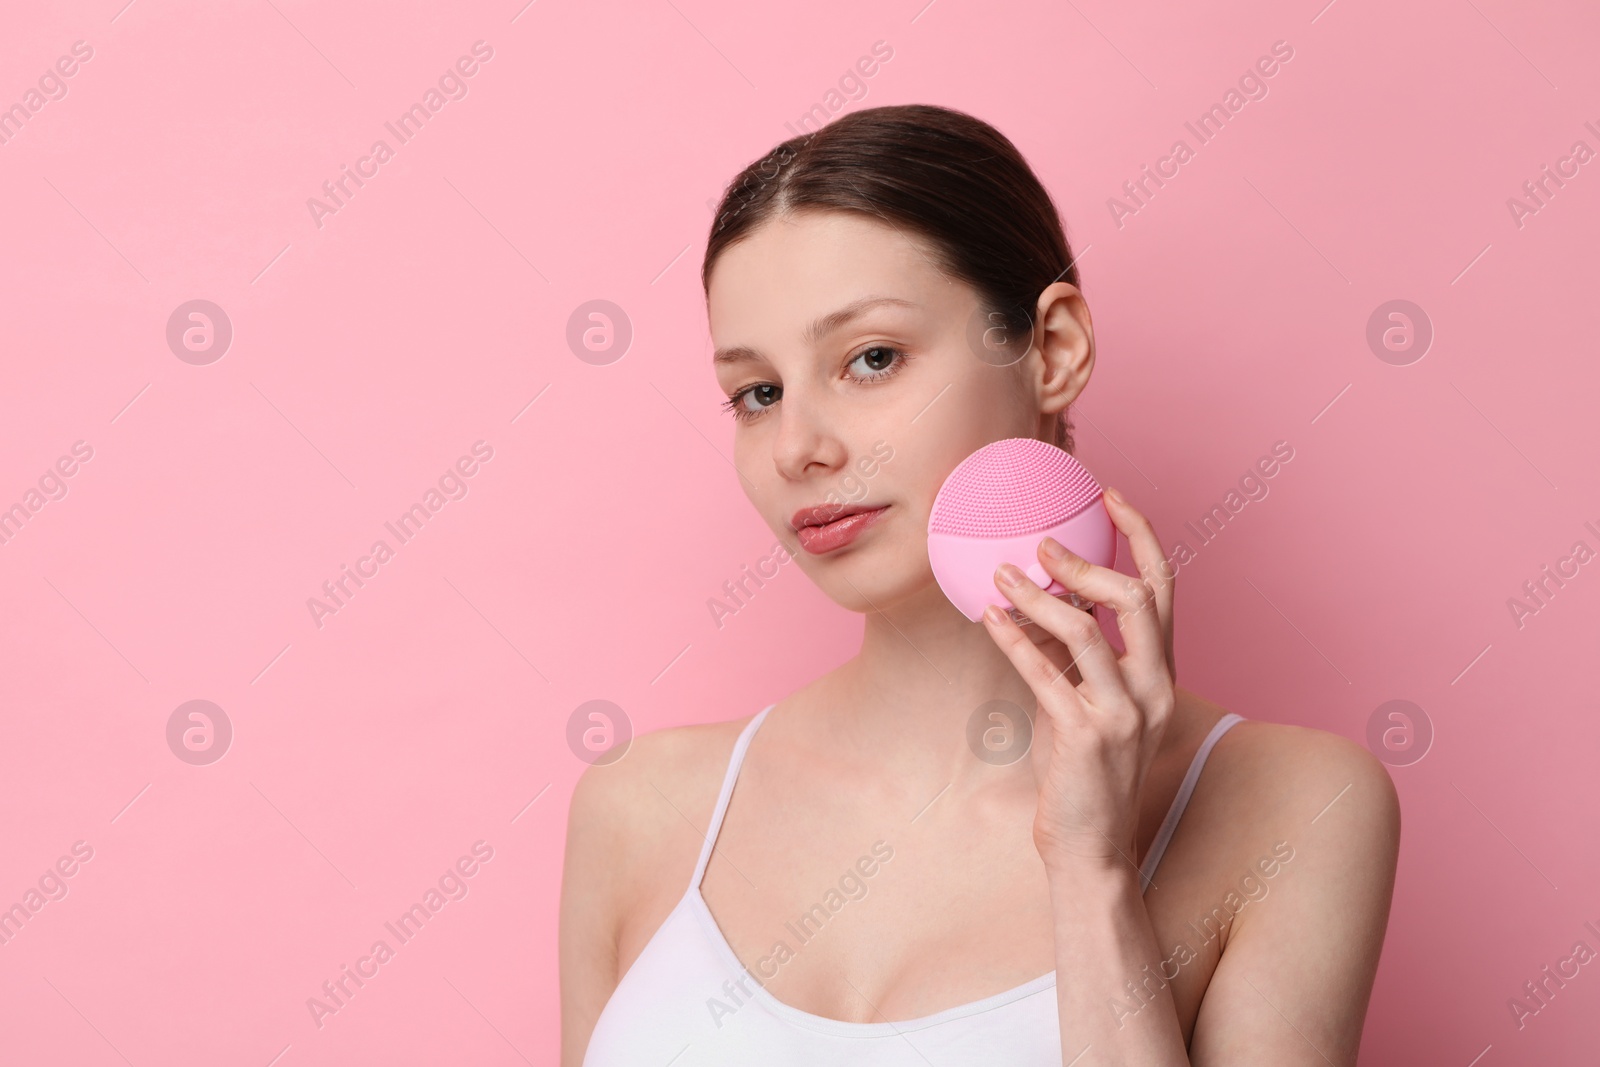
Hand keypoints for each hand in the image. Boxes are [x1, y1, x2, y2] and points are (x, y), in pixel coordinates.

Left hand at [980, 487, 1177, 876]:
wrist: (1093, 850)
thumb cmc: (1086, 775)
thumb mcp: (1092, 704)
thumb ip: (1078, 656)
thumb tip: (1039, 597)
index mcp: (1161, 674)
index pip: (1163, 587)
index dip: (1141, 535)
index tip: (1110, 495)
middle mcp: (1154, 688)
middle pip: (1136, 598)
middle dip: (1088, 561)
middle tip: (1040, 543)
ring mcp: (1124, 714)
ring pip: (1088, 631)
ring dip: (1040, 596)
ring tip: (1000, 576)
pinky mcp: (1087, 737)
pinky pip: (1047, 674)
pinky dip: (1015, 640)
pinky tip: (989, 618)